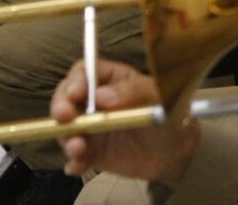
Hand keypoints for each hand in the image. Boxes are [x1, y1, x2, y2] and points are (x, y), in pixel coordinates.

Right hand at [53, 59, 199, 182]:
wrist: (177, 153)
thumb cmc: (171, 115)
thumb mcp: (160, 98)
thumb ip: (134, 92)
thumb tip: (101, 95)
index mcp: (113, 80)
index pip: (86, 71)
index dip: (76, 80)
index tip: (75, 94)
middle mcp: (96, 101)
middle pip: (67, 97)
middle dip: (60, 106)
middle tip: (64, 118)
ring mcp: (92, 127)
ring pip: (66, 128)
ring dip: (67, 138)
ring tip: (79, 149)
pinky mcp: (92, 152)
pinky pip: (75, 156)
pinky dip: (73, 161)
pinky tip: (79, 166)